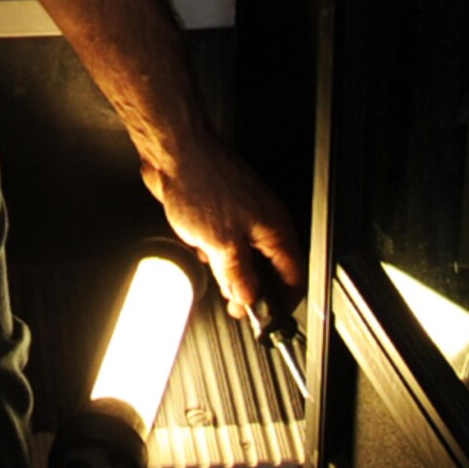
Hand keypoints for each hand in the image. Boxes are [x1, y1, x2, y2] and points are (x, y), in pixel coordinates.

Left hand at [139, 135, 304, 317]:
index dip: (281, 302)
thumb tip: (247, 298)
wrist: (174, 149)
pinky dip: (214, 249)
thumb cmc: (200, 183)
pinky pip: (225, 238)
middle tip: (235, 303)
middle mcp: (264, 220)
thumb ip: (237, 276)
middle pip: (269, 267)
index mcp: (275, 230)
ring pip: (245, 253)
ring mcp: (242, 212)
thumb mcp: (220, 244)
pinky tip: (200, 249)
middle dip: (252, 288)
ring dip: (230, 268)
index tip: (266, 318)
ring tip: (216, 275)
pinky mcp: (221, 206)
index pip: (294, 276)